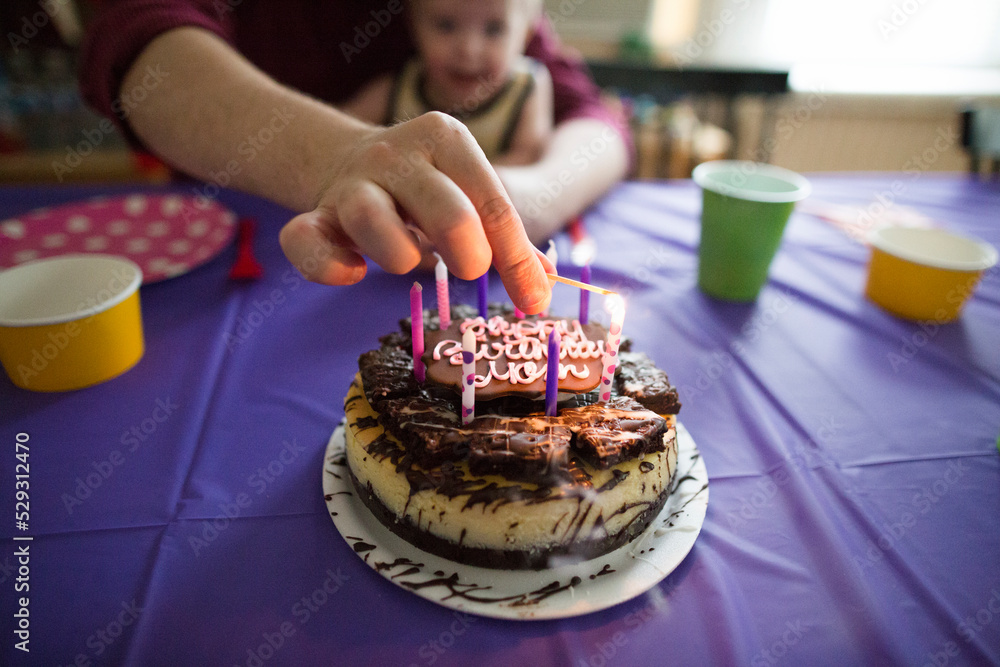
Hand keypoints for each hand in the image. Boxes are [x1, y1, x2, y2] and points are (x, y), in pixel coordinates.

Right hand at [279, 112, 551, 313]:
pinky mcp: (314, 213)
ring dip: (399, 256)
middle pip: (446, 210)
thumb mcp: (469, 194)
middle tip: (470, 269)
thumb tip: (545, 286)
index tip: (535, 302)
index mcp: (446, 139)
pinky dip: (328, 266)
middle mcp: (396, 153)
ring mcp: (351, 182)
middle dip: (469, 253)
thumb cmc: (428, 187)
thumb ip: (505, 237)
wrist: (349, 159)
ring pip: (371, 217)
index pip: (493, 204)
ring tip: (409, 260)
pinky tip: (352, 273)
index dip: (517, 260)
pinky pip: (306, 240)